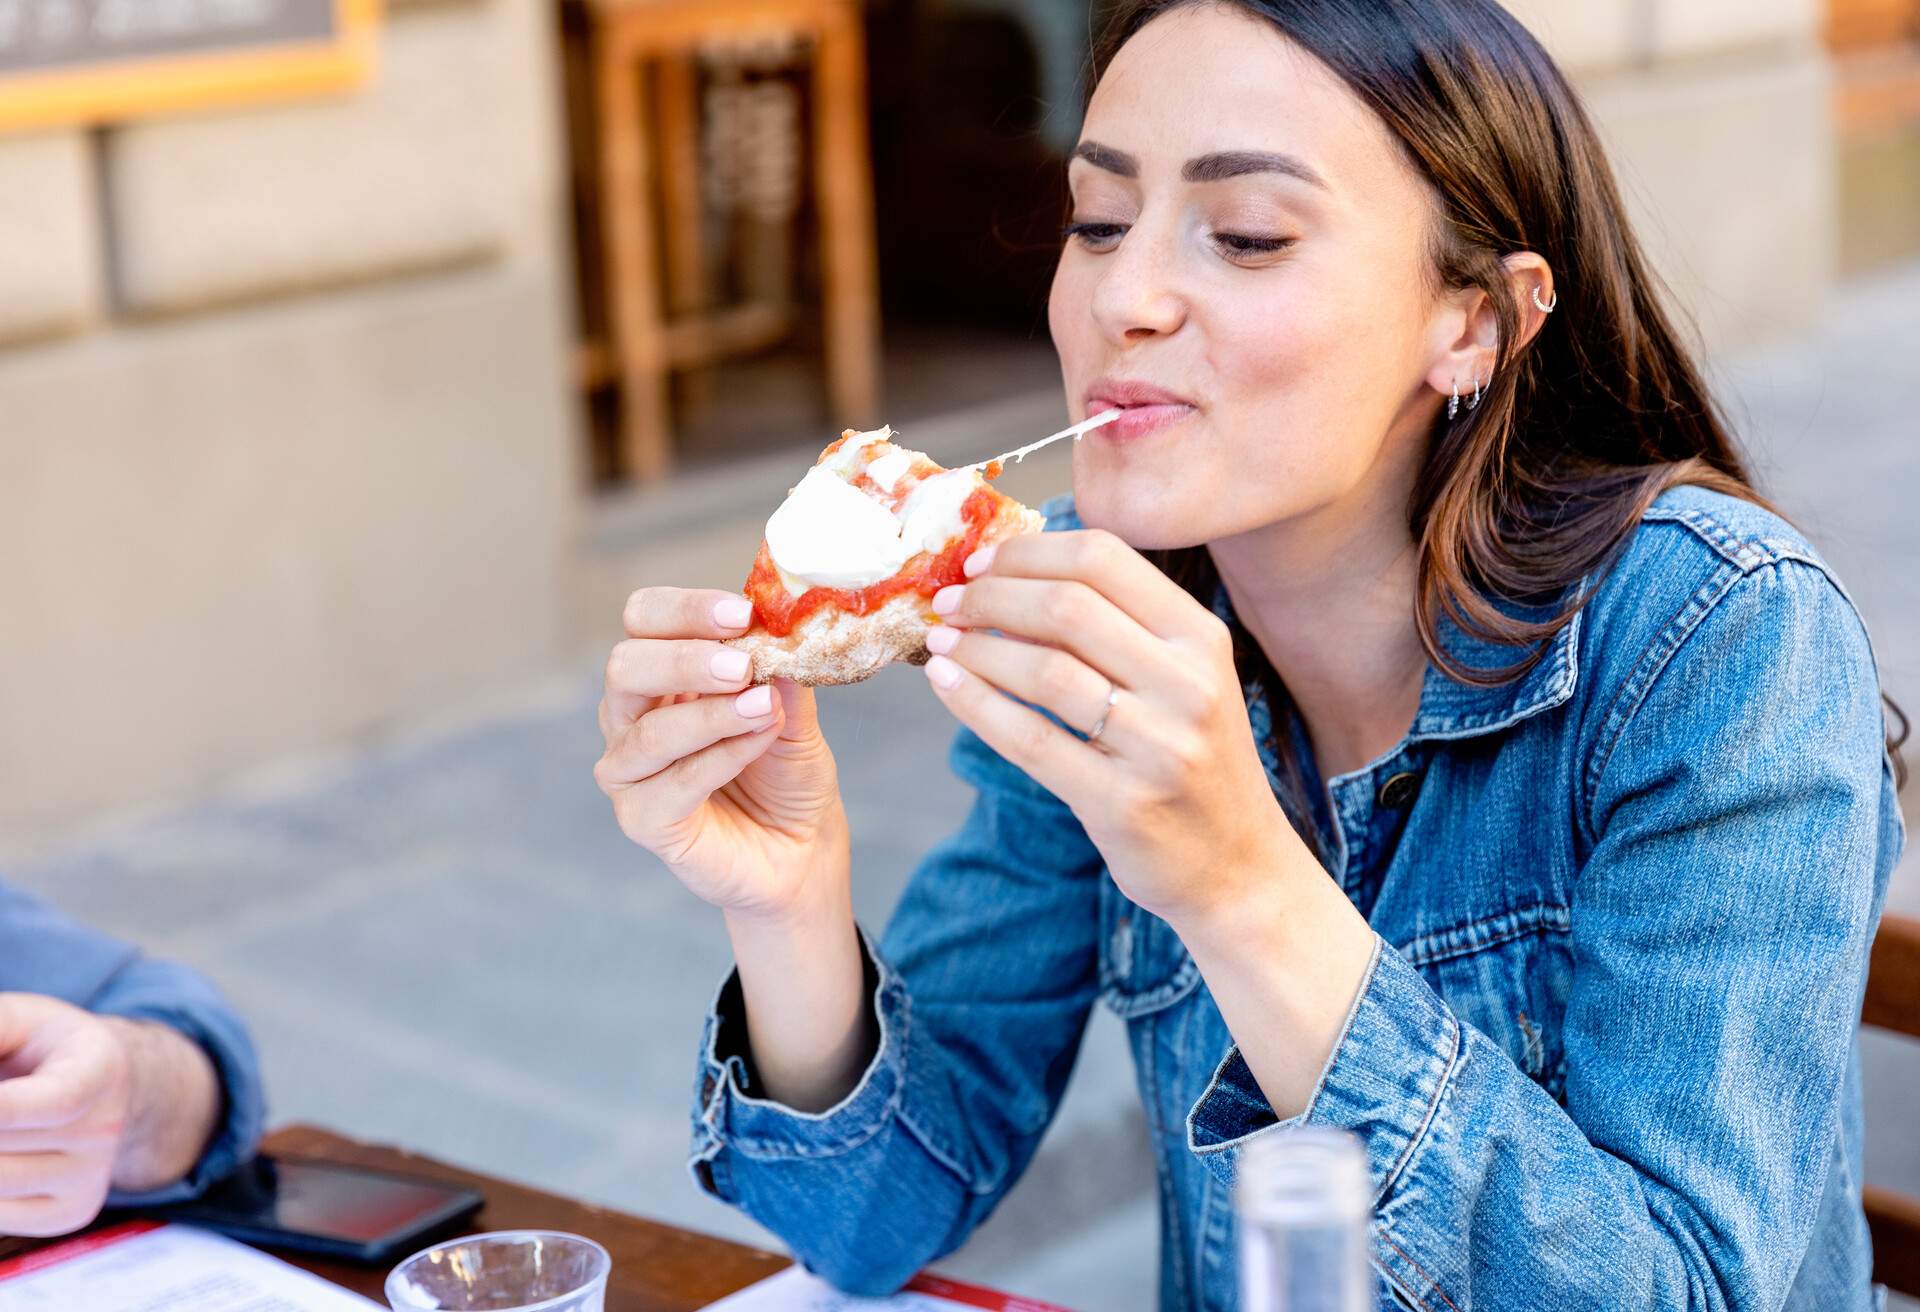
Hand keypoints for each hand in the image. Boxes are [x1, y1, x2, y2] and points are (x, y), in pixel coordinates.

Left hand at [0, 995, 216, 1236]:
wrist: (96, 1087)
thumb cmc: (42, 1047)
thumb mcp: (18, 1019)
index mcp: (101, 1068)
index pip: (55, 1102)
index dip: (3, 1109)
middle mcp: (108, 1128)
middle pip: (3, 1143)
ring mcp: (93, 1177)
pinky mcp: (72, 1214)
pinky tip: (2, 1153)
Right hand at [596, 588, 849, 919]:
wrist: (801, 851)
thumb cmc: (788, 775)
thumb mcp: (794, 713)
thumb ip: (781, 674)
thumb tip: (777, 631)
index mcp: (662, 674)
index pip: (645, 619)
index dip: (684, 609)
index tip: (740, 613)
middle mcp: (632, 716)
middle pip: (626, 666)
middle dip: (685, 660)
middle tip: (741, 665)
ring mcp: (630, 771)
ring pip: (647, 731)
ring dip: (710, 715)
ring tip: (762, 709)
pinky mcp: (642, 820)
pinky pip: (670, 784)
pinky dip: (719, 758)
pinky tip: (756, 744)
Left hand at [920, 530, 1297, 930]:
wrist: (1238, 866)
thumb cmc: (1191, 760)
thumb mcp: (1181, 680)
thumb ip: (1116, 628)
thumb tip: (1009, 576)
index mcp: (1200, 637)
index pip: (1104, 558)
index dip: (1029, 551)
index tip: (982, 561)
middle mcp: (1188, 683)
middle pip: (1067, 605)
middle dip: (991, 595)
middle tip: (950, 603)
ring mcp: (1159, 746)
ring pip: (1044, 669)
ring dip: (976, 648)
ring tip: (940, 641)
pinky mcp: (1122, 802)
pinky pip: (1030, 740)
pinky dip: (975, 703)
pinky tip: (945, 682)